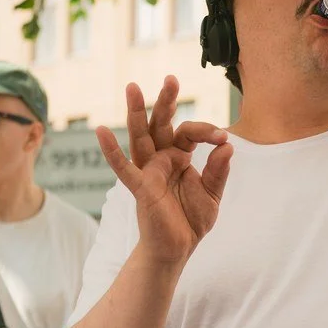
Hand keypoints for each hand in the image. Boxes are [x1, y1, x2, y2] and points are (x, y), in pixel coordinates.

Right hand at [96, 77, 232, 266]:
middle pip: (161, 124)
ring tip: (132, 88)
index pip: (190, 132)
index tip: (222, 138)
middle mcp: (161, 159)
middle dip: (165, 102)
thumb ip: (218, 170)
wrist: (177, 249)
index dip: (207, 131)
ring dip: (137, 113)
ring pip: (140, 137)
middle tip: (171, 79)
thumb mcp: (212, 194)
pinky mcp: (140, 188)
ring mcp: (148, 171)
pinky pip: (123, 168)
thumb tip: (227, 146)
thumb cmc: (190, 221)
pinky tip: (100, 132)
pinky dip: (111, 151)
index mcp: (179, 157)